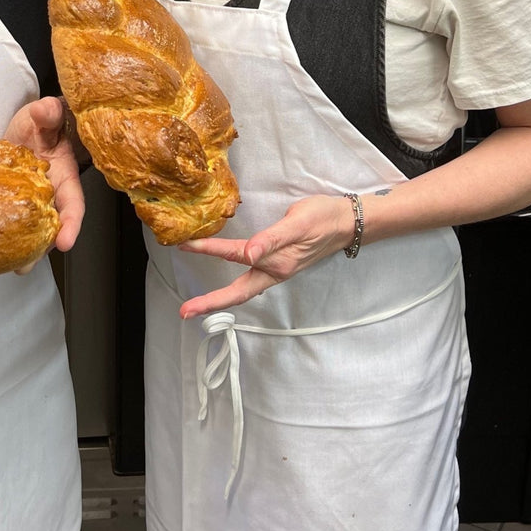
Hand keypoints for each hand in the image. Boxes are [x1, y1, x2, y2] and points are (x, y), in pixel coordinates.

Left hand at [4, 96, 84, 252]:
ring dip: (24, 249)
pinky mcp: (13, 202)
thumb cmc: (42, 122)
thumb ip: (49, 113)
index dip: (71, 223)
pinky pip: (13, 220)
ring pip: (33, 229)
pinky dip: (7, 236)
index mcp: (64, 176)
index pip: (73, 203)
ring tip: (12, 266)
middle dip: (42, 248)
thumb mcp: (45, 114)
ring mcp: (32, 200)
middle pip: (52, 226)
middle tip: (26, 265)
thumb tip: (46, 110)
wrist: (28, 127)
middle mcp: (51, 194)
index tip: (65, 241)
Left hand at [177, 194, 354, 318]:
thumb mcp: (296, 224)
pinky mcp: (279, 264)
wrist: (346, 222)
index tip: (186, 246)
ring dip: (219, 297)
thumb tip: (249, 254)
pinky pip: (251, 277)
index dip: (209, 250)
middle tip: (185, 312)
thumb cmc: (322, 219)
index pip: (235, 255)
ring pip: (243, 288)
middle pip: (237, 292)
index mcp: (276, 262)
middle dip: (210, 302)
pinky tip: (224, 280)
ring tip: (197, 304)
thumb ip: (271, 239)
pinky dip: (233, 283)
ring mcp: (276, 270)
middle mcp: (274, 271)